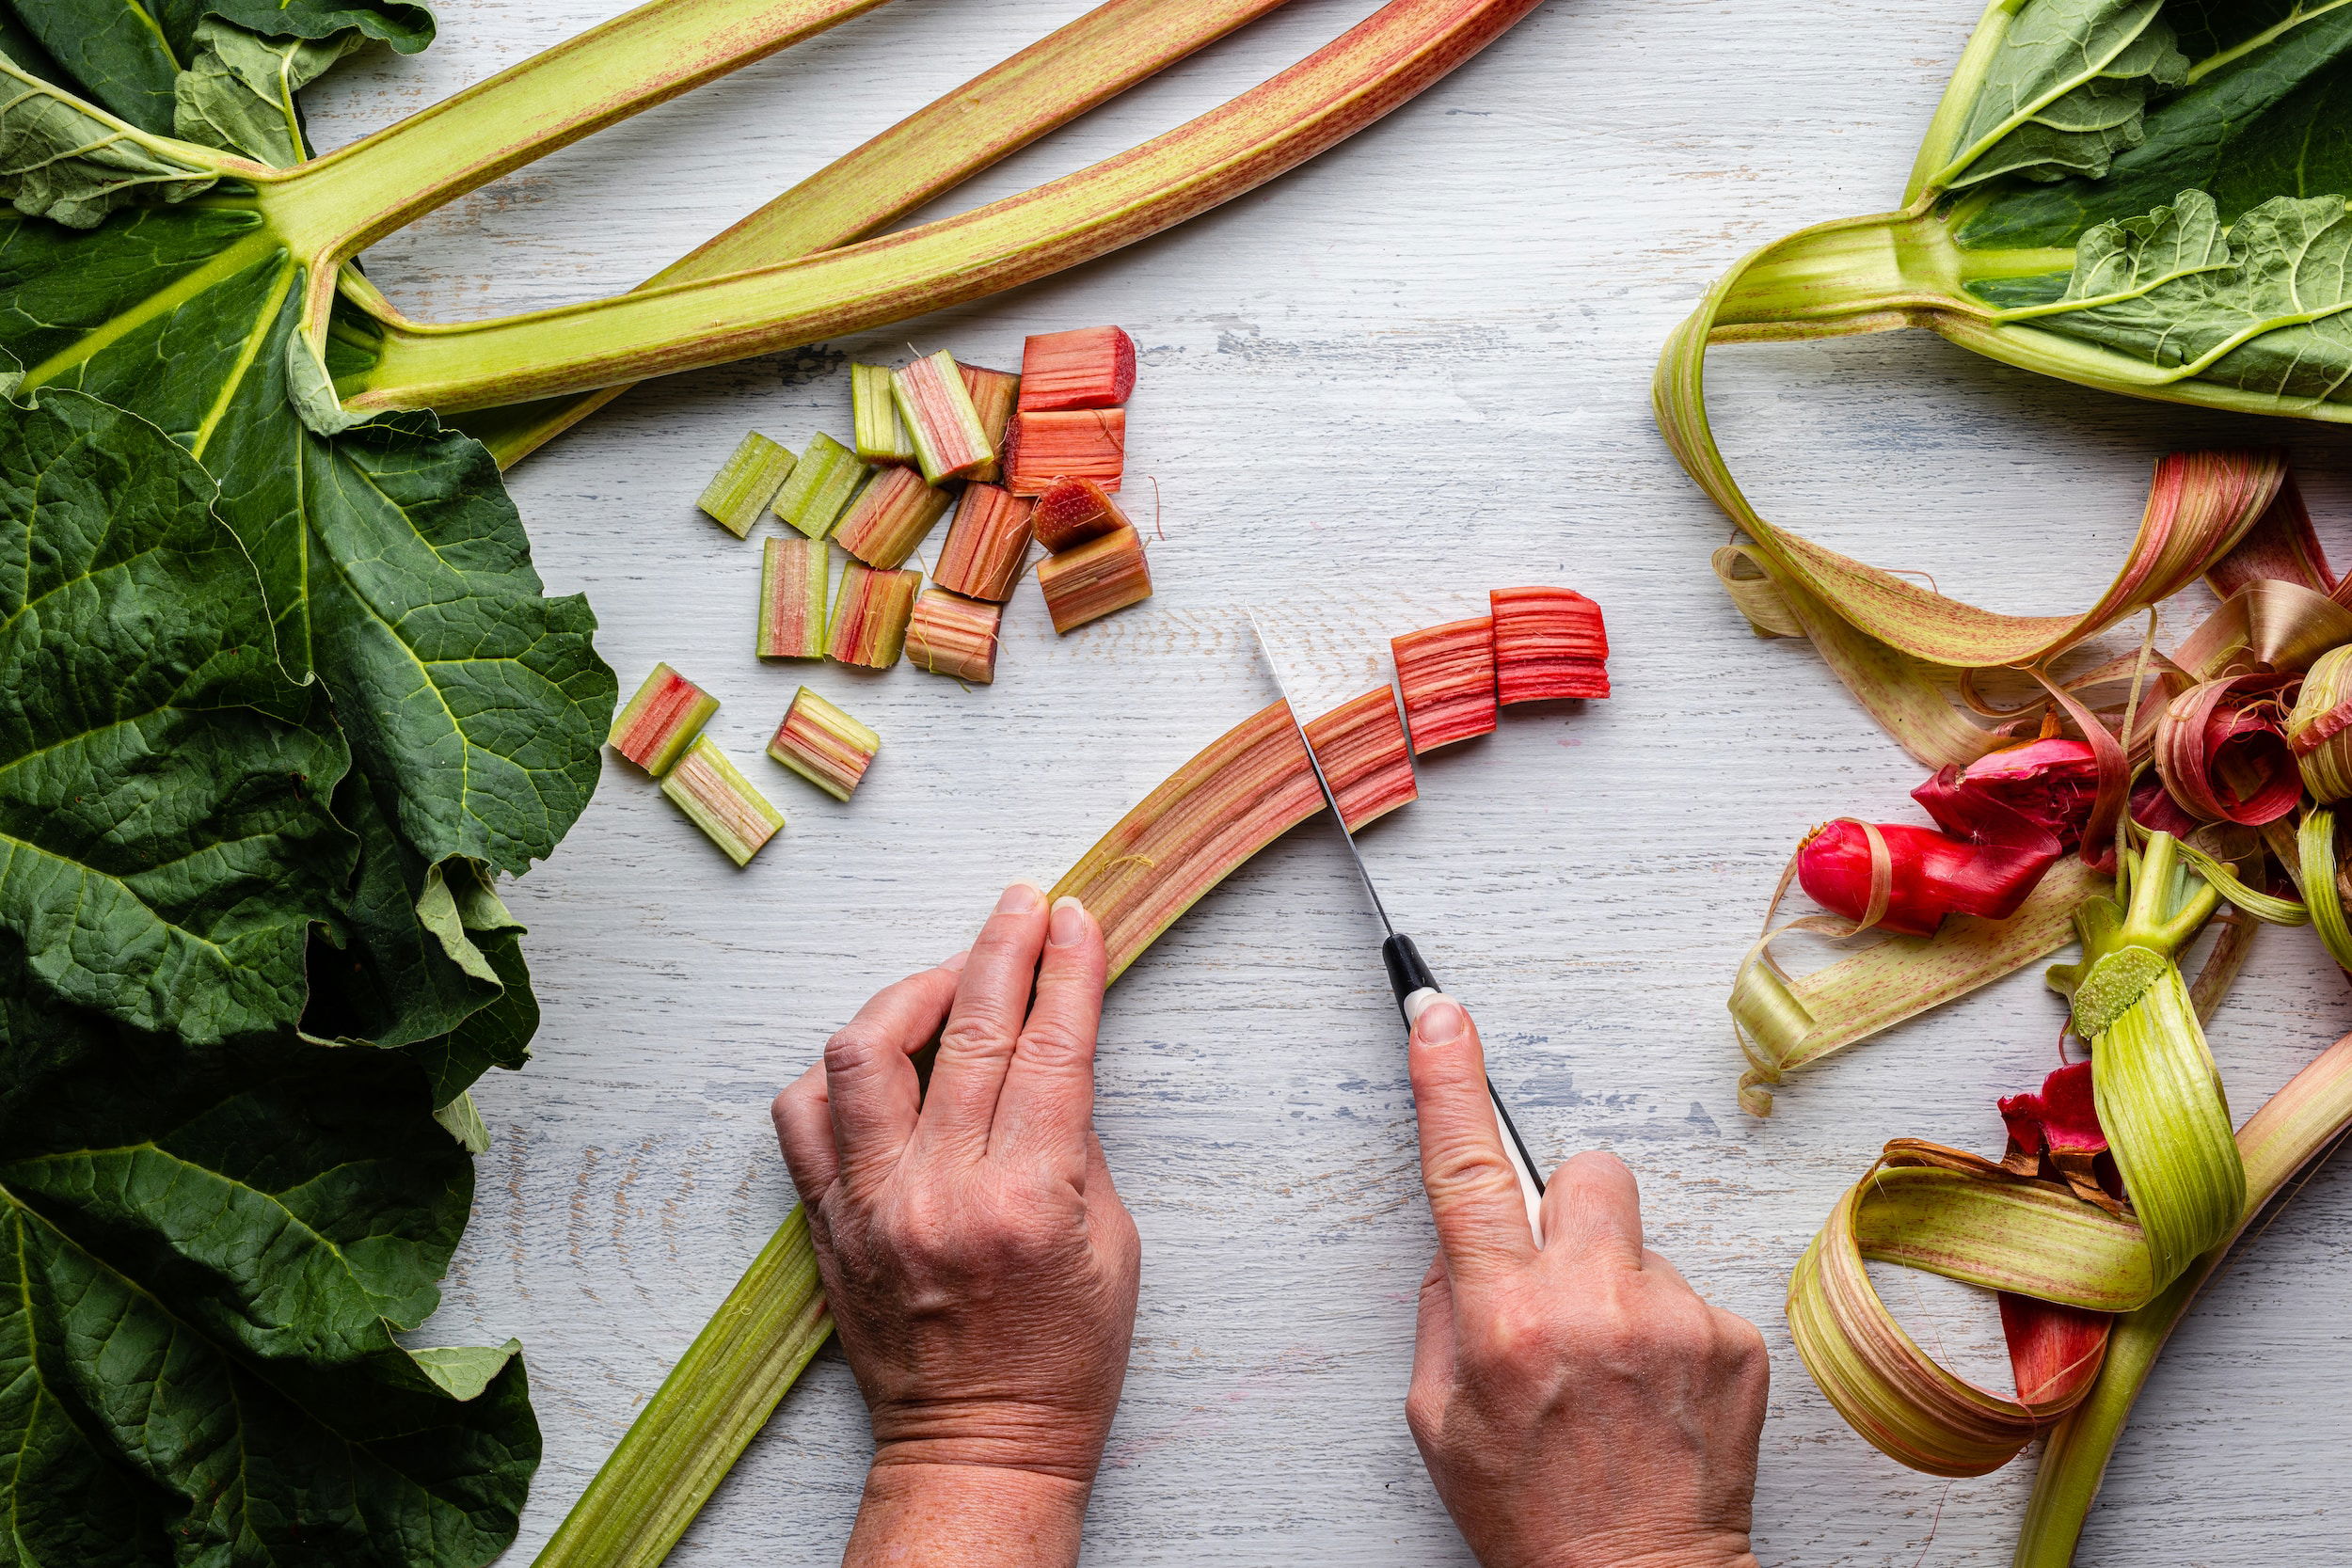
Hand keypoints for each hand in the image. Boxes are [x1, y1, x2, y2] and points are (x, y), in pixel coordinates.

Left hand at [772, 882, 1139, 1567]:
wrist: (978, 1450)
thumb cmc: (1062, 1362)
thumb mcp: (1111, 1247)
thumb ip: (1075, 1144)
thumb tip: (1049, 1055)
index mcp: (1027, 1202)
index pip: (1050, 1050)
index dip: (1068, 972)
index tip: (1075, 919)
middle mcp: (939, 1193)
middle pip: (968, 1032)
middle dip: (1003, 948)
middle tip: (1024, 904)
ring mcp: (872, 1206)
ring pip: (863, 1053)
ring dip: (911, 992)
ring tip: (949, 971)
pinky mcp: (826, 1224)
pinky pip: (805, 1116)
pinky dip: (838, 1070)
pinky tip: (878, 1053)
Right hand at [1402, 997, 1766, 1567]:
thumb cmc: (1532, 1514)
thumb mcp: (1439, 1420)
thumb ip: (1447, 1311)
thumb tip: (1468, 1244)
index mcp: (1506, 1322)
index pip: (1469, 1175)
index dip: (1448, 1083)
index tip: (1440, 1015)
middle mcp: (1594, 1307)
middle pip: (1588, 1175)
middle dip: (1570, 1209)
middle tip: (1560, 1284)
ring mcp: (1675, 1320)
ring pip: (1638, 1242)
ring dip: (1621, 1285)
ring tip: (1614, 1375)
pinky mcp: (1735, 1340)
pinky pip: (1687, 1293)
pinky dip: (1669, 1333)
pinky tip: (1656, 1396)